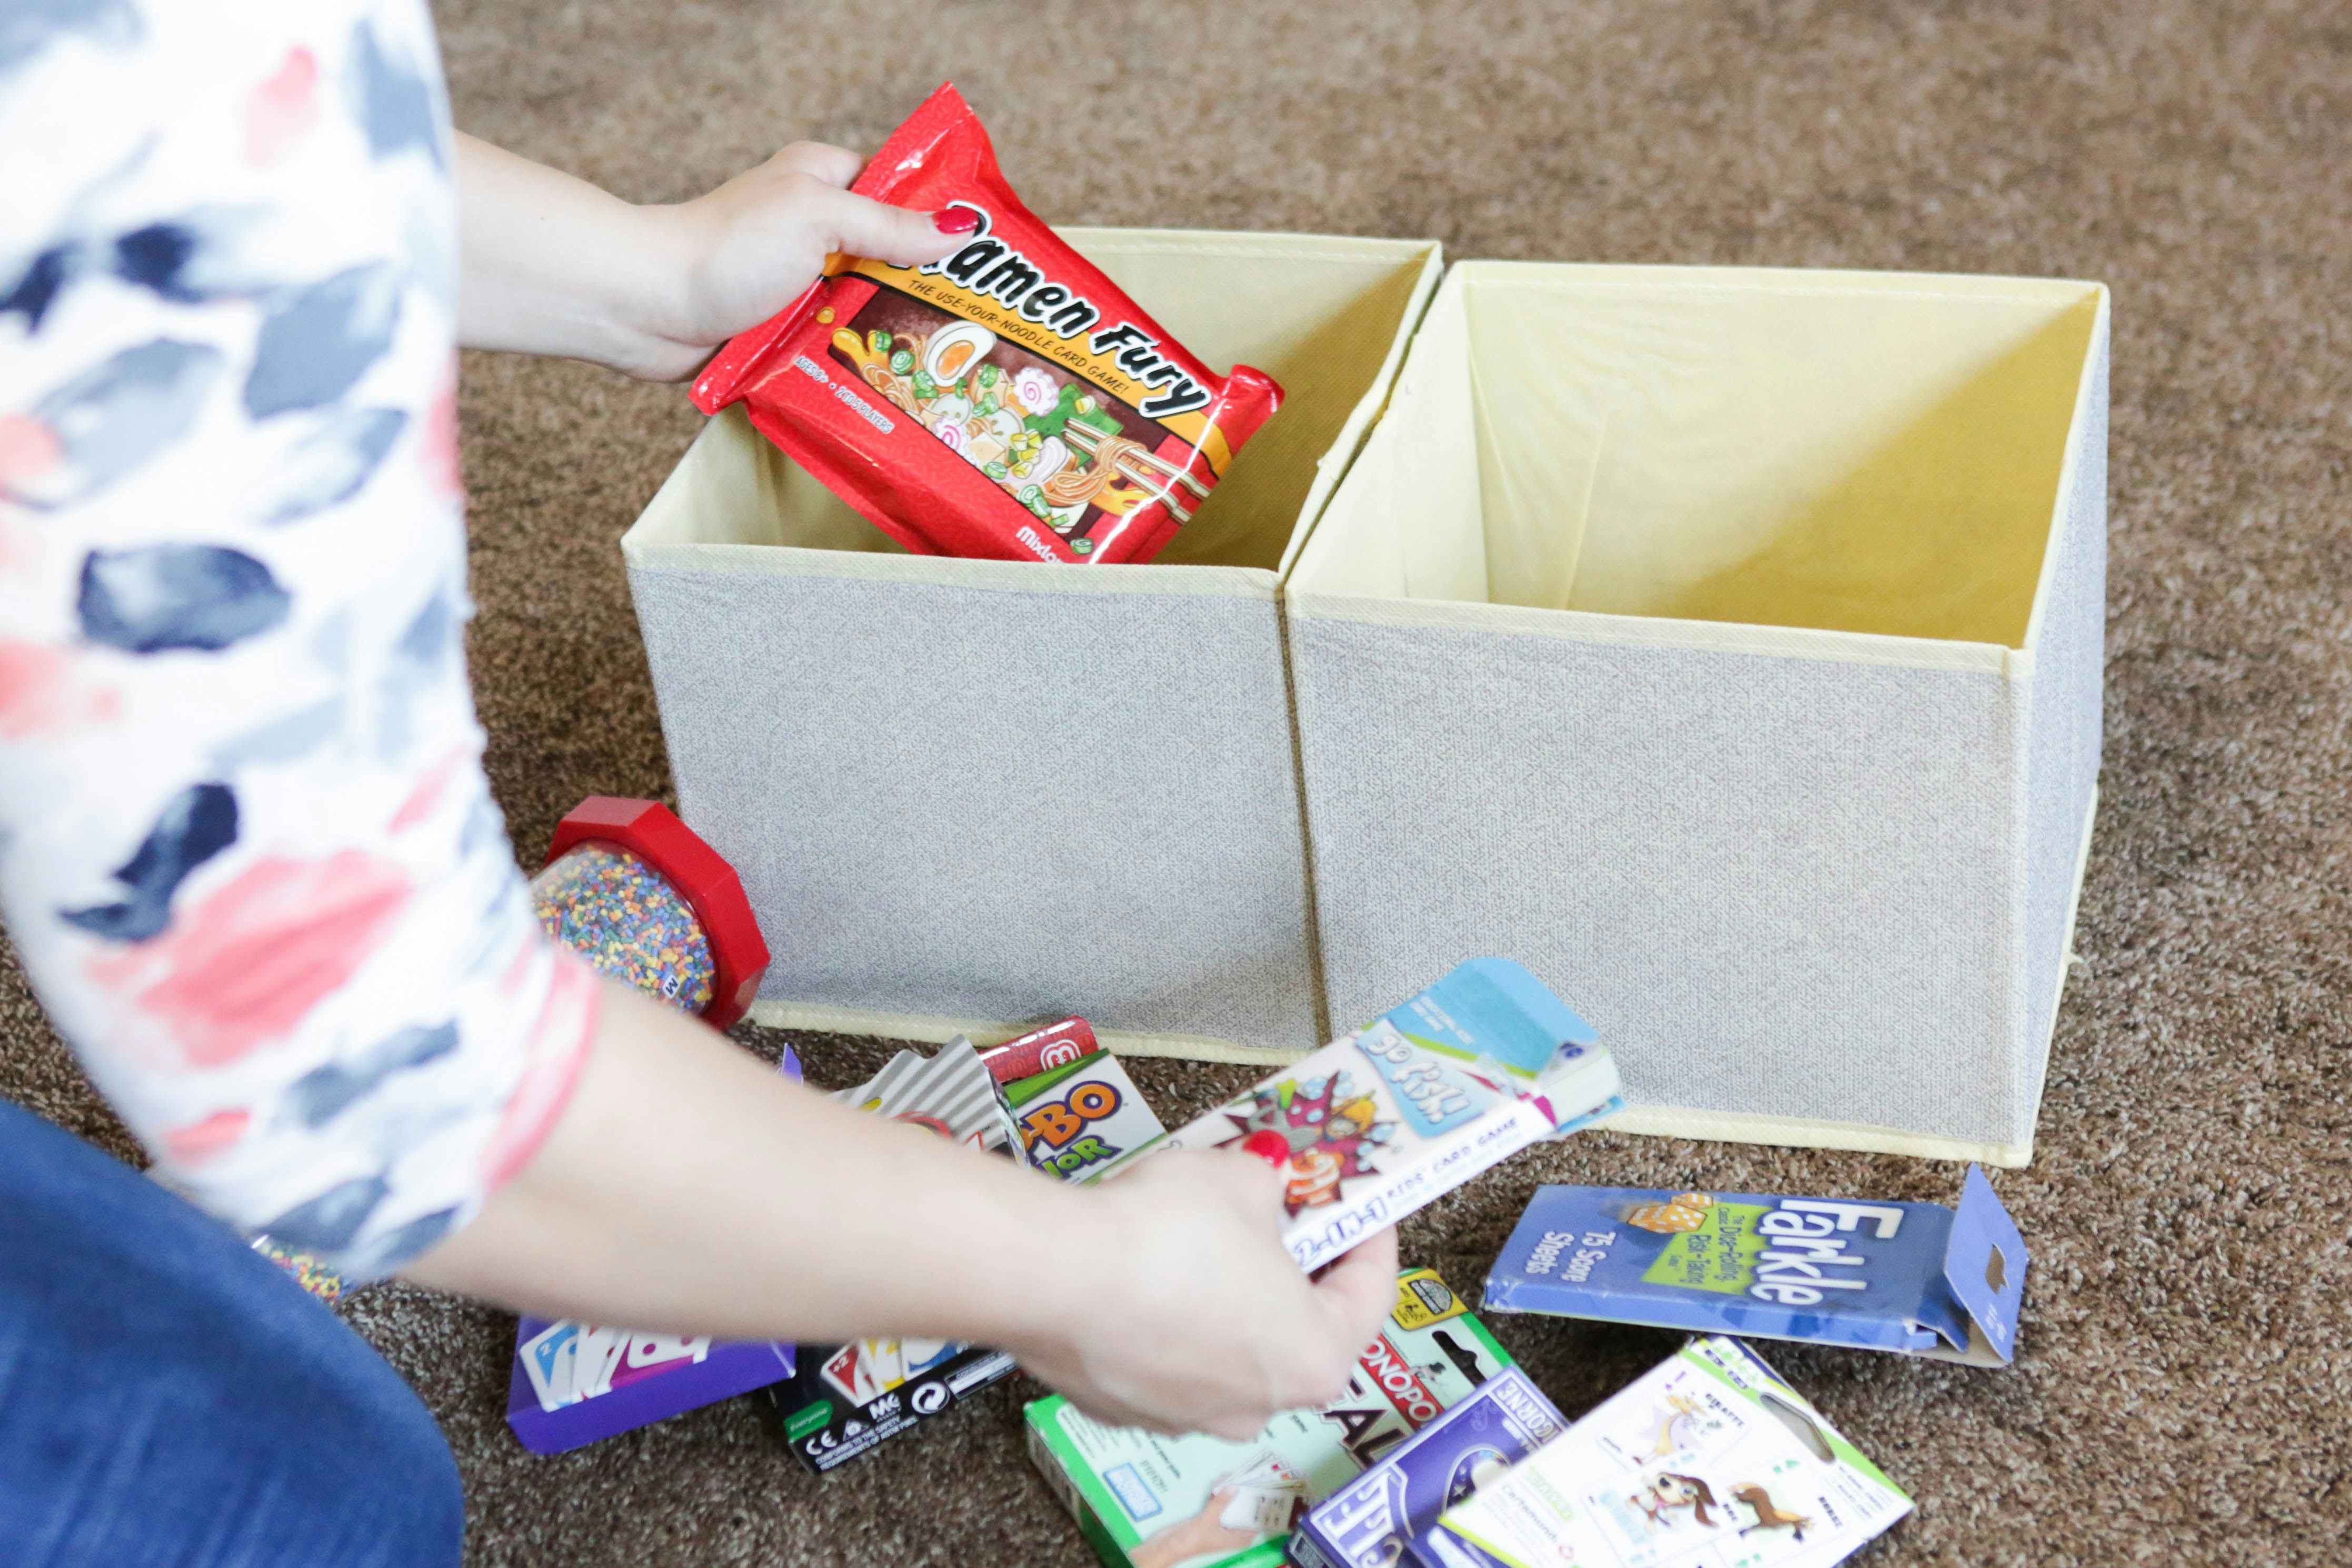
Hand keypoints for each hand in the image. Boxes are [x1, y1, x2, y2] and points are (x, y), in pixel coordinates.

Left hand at [453, 135, 962, 381]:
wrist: (647, 307)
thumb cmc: (723, 248)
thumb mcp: (819, 218)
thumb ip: (891, 225)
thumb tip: (961, 230)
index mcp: (826, 181)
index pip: (904, 195)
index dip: (945, 226)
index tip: (988, 261)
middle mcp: (816, 230)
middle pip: (894, 259)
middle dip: (928, 291)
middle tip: (978, 324)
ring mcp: (801, 284)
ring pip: (869, 308)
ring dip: (893, 335)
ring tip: (948, 362)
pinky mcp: (785, 331)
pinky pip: (837, 347)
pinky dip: (858, 364)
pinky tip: (895, 384)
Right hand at [1008, 1149, 1401, 1438]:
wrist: (1056, 1275)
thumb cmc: (1170, 1232)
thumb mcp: (1243, 1179)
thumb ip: (1270, 1186)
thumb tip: (1264, 1186)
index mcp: (1313, 1358)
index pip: (1368, 1297)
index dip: (1370, 1238)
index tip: (1362, 1205)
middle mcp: (1256, 1406)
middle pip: (1296, 1330)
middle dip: (1292, 1269)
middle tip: (1281, 1215)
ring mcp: (1184, 1416)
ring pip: (1224, 1349)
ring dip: (1225, 1297)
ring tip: (1203, 1237)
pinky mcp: (1122, 1408)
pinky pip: (1160, 1357)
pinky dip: (1163, 1318)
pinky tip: (1142, 1268)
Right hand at [1130, 1490, 1263, 1567]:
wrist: (1170, 1544)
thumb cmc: (1193, 1539)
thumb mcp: (1208, 1520)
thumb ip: (1221, 1503)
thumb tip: (1234, 1487)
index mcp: (1237, 1539)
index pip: (1255, 1524)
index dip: (1261, 1510)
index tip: (1266, 1493)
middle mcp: (1231, 1533)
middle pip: (1243, 1513)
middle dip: (1245, 1497)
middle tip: (1252, 1479)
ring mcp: (1220, 1525)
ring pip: (1230, 1507)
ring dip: (1230, 1493)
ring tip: (1235, 1476)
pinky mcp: (1208, 1519)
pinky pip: (1218, 1505)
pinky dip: (1218, 1496)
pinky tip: (1219, 1483)